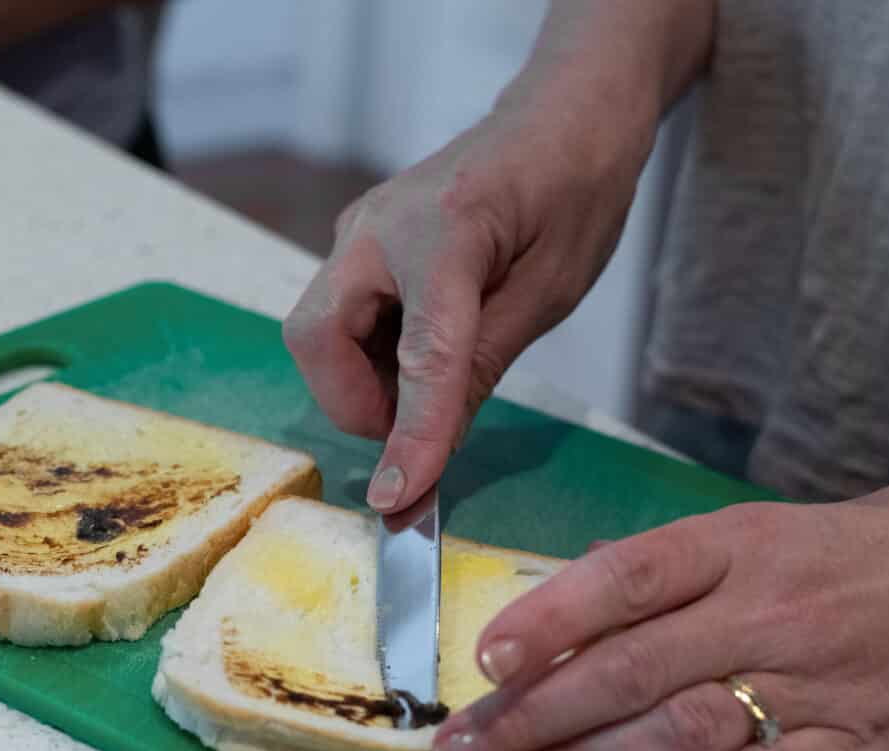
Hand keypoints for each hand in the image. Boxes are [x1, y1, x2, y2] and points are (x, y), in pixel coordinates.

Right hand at [282, 84, 652, 513]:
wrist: (563, 115)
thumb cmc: (573, 190)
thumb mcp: (549, 292)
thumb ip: (478, 369)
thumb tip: (427, 453)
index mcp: (448, 230)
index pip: (418, 352)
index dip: (408, 431)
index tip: (398, 497)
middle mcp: (379, 226)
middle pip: (316, 336)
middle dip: (353, 402)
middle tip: (413, 427)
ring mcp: (359, 231)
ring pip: (318, 332)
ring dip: (360, 380)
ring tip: (430, 386)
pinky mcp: (358, 243)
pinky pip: (338, 315)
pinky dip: (366, 355)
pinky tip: (420, 356)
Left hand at [434, 486, 888, 750]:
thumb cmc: (867, 554)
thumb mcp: (769, 530)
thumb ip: (673, 567)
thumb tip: (567, 594)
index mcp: (742, 543)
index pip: (627, 577)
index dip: (548, 619)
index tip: (483, 662)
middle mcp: (771, 611)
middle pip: (628, 670)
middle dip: (530, 719)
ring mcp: (819, 686)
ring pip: (674, 734)